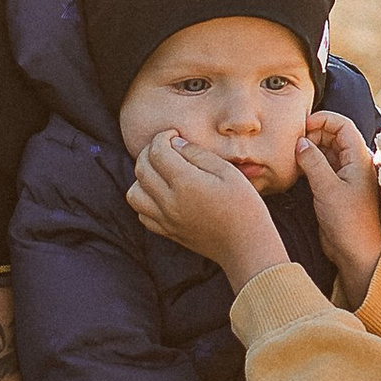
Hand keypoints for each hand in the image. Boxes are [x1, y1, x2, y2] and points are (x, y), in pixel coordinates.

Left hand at [127, 130, 289, 289]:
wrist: (247, 246)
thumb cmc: (244, 206)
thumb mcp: (228, 172)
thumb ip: (198, 154)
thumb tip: (175, 143)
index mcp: (185, 183)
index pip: (157, 151)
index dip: (163, 137)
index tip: (174, 135)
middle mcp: (169, 202)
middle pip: (142, 169)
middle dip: (149, 151)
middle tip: (165, 147)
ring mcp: (166, 220)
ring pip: (134, 193)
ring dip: (142, 178)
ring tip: (160, 172)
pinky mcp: (168, 233)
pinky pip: (142, 215)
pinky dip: (145, 201)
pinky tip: (162, 195)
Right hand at [298, 115, 380, 304]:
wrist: (356, 252)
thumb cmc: (348, 222)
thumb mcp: (328, 189)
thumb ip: (313, 162)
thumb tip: (300, 142)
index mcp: (359, 158)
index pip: (342, 125)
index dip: (323, 120)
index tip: (302, 126)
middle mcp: (353, 163)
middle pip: (333, 135)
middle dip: (313, 133)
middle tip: (292, 141)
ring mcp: (344, 176)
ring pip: (325, 151)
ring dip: (309, 149)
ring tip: (291, 153)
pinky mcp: (334, 189)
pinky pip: (321, 167)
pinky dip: (308, 163)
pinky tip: (295, 167)